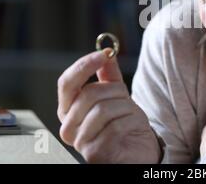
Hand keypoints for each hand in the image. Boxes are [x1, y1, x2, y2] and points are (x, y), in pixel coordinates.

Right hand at [57, 48, 160, 162]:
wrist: (138, 152)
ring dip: (125, 108)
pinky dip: (132, 122)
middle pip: (89, 93)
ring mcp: (80, 142)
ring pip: (103, 108)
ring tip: (130, 116)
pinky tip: (133, 128)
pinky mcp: (95, 153)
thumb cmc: (124, 125)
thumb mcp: (117, 96)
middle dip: (115, 90)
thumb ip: (109, 76)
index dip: (84, 65)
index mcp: (69, 110)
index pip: (67, 83)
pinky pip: (116, 126)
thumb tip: (106, 52)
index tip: (105, 53)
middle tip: (126, 99)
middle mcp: (68, 127)